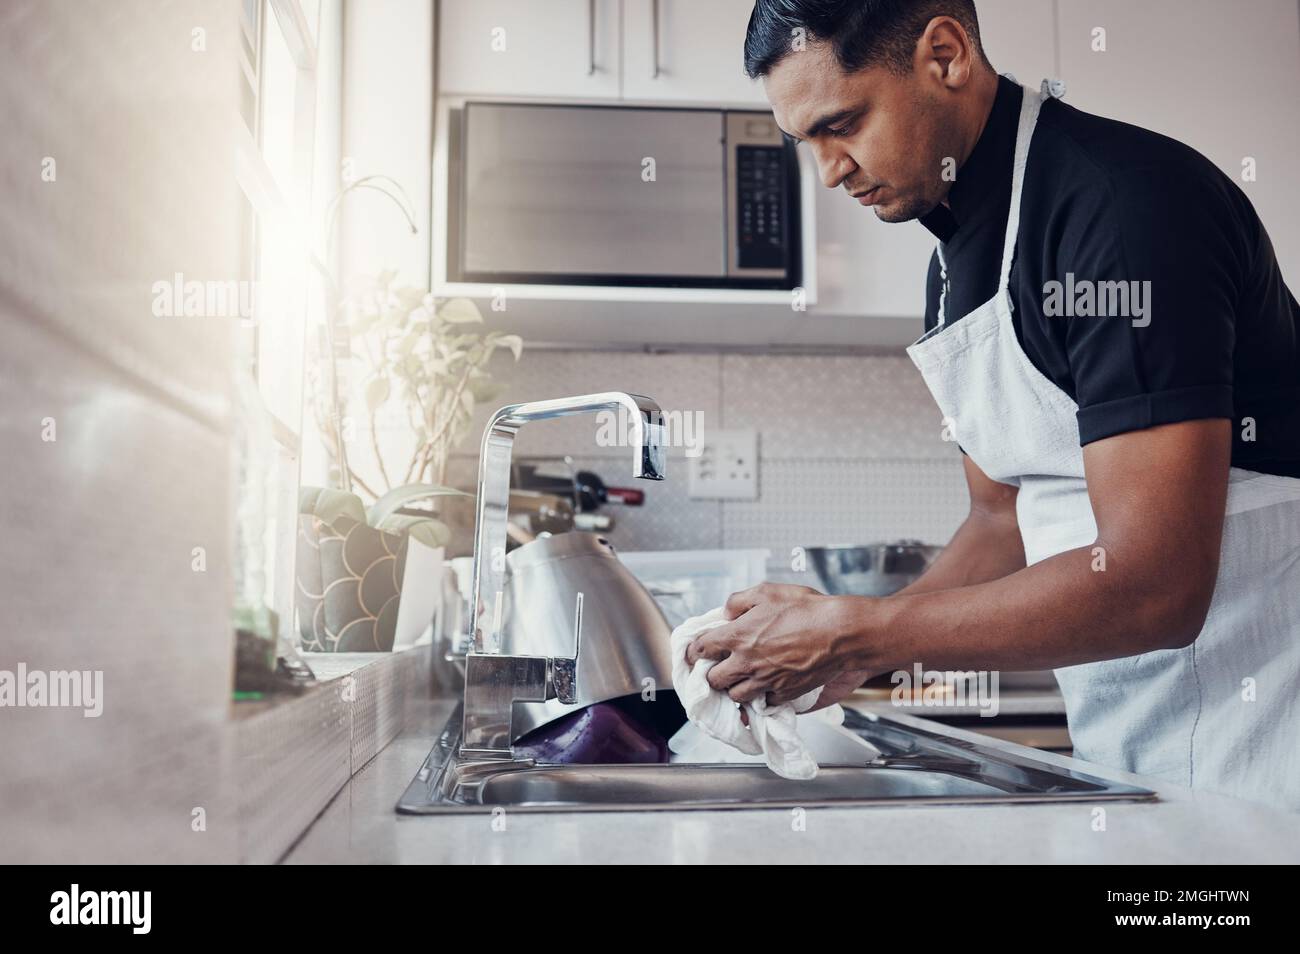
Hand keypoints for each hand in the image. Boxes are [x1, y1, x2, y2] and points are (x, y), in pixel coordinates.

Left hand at [685, 582, 869, 706]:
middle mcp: (747, 662)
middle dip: (713, 674)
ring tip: (741, 679)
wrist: (841, 633)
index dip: (693, 652)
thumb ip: (739, 601)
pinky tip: (767, 685)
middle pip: (714, 680)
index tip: (694, 654)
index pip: (701, 649)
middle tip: (719, 668)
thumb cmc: (808, 609)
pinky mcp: (785, 693)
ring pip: (736, 696)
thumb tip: (727, 613)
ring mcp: (766, 681)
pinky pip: (765, 702)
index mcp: (738, 636)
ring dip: (735, 688)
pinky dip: (763, 696)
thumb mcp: (768, 591)